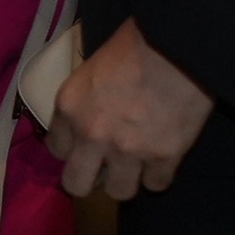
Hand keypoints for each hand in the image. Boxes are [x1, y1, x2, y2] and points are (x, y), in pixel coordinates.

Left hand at [48, 24, 213, 198]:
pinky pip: (156, 185)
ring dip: (128, 180)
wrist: (178, 41)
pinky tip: (164, 158)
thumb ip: (86, 101)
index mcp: (69, 107)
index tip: (86, 146)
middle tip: (107, 168)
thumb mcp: (93, 68)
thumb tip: (91, 118)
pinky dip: (160, 174)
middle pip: (76, 184)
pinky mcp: (163, 157)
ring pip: (119, 192)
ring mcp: (127, 150)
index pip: (56, 150)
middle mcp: (91, 134)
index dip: (74, 149)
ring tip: (139, 165)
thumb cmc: (136, 43)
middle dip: (91, 179)